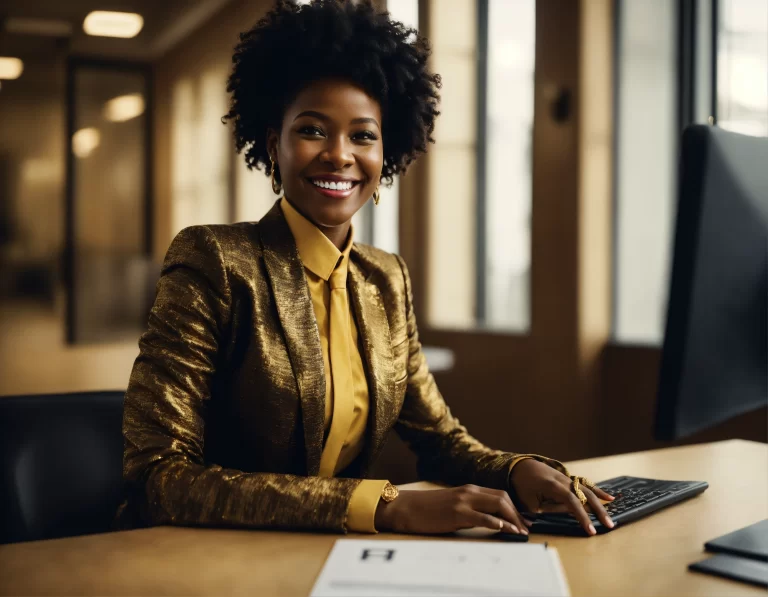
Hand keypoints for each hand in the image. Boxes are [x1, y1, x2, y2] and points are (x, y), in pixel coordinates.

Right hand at [374, 486, 531, 535]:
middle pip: (503, 498)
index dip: (515, 508)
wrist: (405, 507)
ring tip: (521, 532)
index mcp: (469, 489)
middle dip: (518, 514)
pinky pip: (482, 517)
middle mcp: (469, 491)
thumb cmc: (427, 510)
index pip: (500, 495)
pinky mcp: (457, 512)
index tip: (524, 522)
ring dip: (513, 519)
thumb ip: (469, 510)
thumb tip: (487, 522)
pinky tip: (505, 529)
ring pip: (497, 504)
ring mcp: (463, 501)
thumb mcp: (452, 506)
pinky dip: (497, 522)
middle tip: (527, 529)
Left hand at [510, 459, 615, 535]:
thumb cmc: (521, 487)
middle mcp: (563, 480)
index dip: (583, 517)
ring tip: (610, 517)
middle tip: (609, 525)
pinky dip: (597, 491)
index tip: (591, 531)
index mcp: (553, 486)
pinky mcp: (568, 479)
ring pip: (587, 490)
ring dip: (600, 504)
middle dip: (598, 511)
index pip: (573, 502)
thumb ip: (549, 509)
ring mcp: (567, 478)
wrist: (518, 466)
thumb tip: (568, 514)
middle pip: (585, 495)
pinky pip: (585, 485)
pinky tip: (609, 498)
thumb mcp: (530, 503)